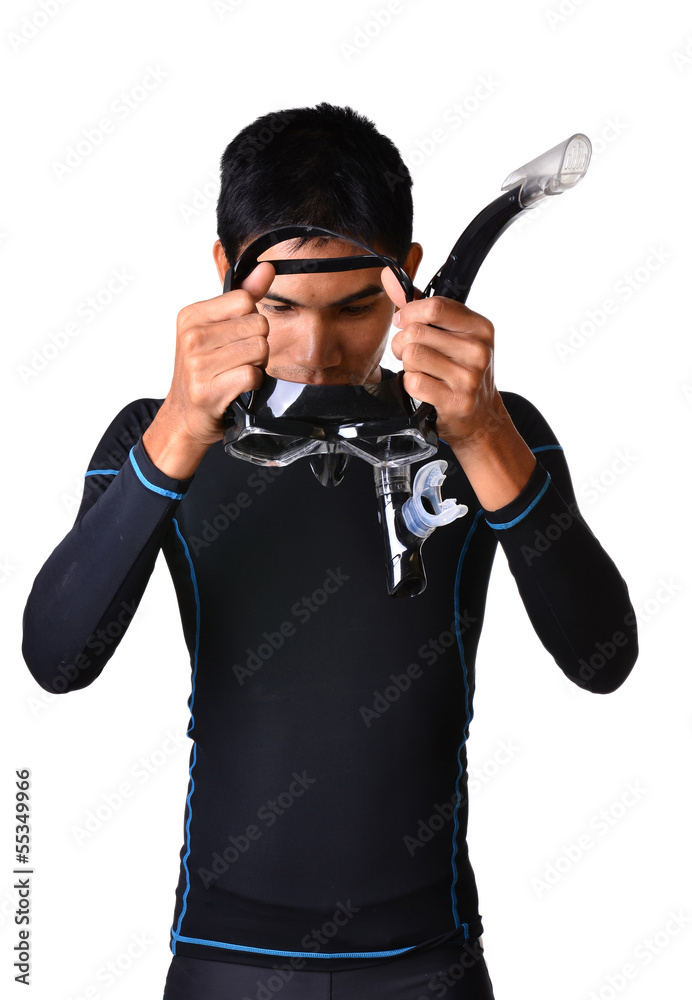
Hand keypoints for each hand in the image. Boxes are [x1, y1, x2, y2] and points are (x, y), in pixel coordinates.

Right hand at [142, 262, 274, 477]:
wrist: (185, 416)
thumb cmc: (203, 370)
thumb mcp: (216, 329)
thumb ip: (243, 297)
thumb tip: (267, 268)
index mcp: (191, 315)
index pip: (245, 300)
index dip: (251, 320)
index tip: (235, 336)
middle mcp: (191, 336)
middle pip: (258, 325)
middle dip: (257, 345)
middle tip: (237, 359)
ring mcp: (197, 364)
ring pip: (259, 350)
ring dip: (256, 365)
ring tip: (236, 372)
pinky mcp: (208, 390)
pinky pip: (253, 376)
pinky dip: (252, 384)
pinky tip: (236, 387)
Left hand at [380, 268, 507, 450]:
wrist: (482, 418)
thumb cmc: (462, 372)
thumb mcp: (454, 335)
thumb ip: (423, 307)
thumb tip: (389, 277)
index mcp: (480, 328)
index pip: (434, 307)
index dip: (409, 313)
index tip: (403, 322)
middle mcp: (478, 350)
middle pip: (416, 332)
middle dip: (402, 342)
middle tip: (408, 353)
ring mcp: (469, 377)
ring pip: (412, 356)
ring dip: (406, 365)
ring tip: (418, 370)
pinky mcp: (456, 401)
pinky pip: (414, 382)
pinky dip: (410, 385)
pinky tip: (423, 387)